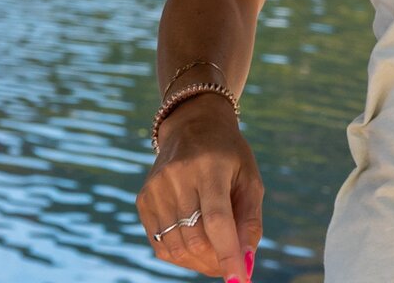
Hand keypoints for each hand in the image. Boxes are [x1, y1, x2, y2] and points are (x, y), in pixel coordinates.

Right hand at [135, 96, 262, 277]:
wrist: (192, 125)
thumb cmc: (229, 155)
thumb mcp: (250, 179)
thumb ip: (250, 221)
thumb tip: (246, 262)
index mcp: (210, 166)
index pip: (217, 219)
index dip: (227, 254)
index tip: (240, 281)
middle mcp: (177, 176)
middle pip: (194, 238)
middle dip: (216, 261)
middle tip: (232, 266)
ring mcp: (155, 188)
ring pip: (176, 247)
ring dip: (199, 262)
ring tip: (216, 256)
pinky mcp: (143, 199)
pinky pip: (160, 244)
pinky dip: (181, 255)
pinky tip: (196, 246)